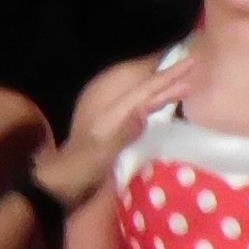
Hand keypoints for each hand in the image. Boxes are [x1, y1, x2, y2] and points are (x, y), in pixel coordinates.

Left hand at [41, 60, 188, 209]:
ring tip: (181, 77)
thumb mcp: (99, 155)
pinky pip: (135, 109)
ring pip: (140, 96)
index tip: (191, 64)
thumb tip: (145, 111)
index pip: (145, 91)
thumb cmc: (78, 172)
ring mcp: (109, 120)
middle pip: (143, 89)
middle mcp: (111, 111)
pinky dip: (149, 102)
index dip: (168, 79)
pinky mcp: (109, 131)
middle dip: (166, 76)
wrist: (56, 186)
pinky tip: (157, 102)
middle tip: (192, 62)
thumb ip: (122, 133)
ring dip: (159, 87)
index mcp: (110, 113)